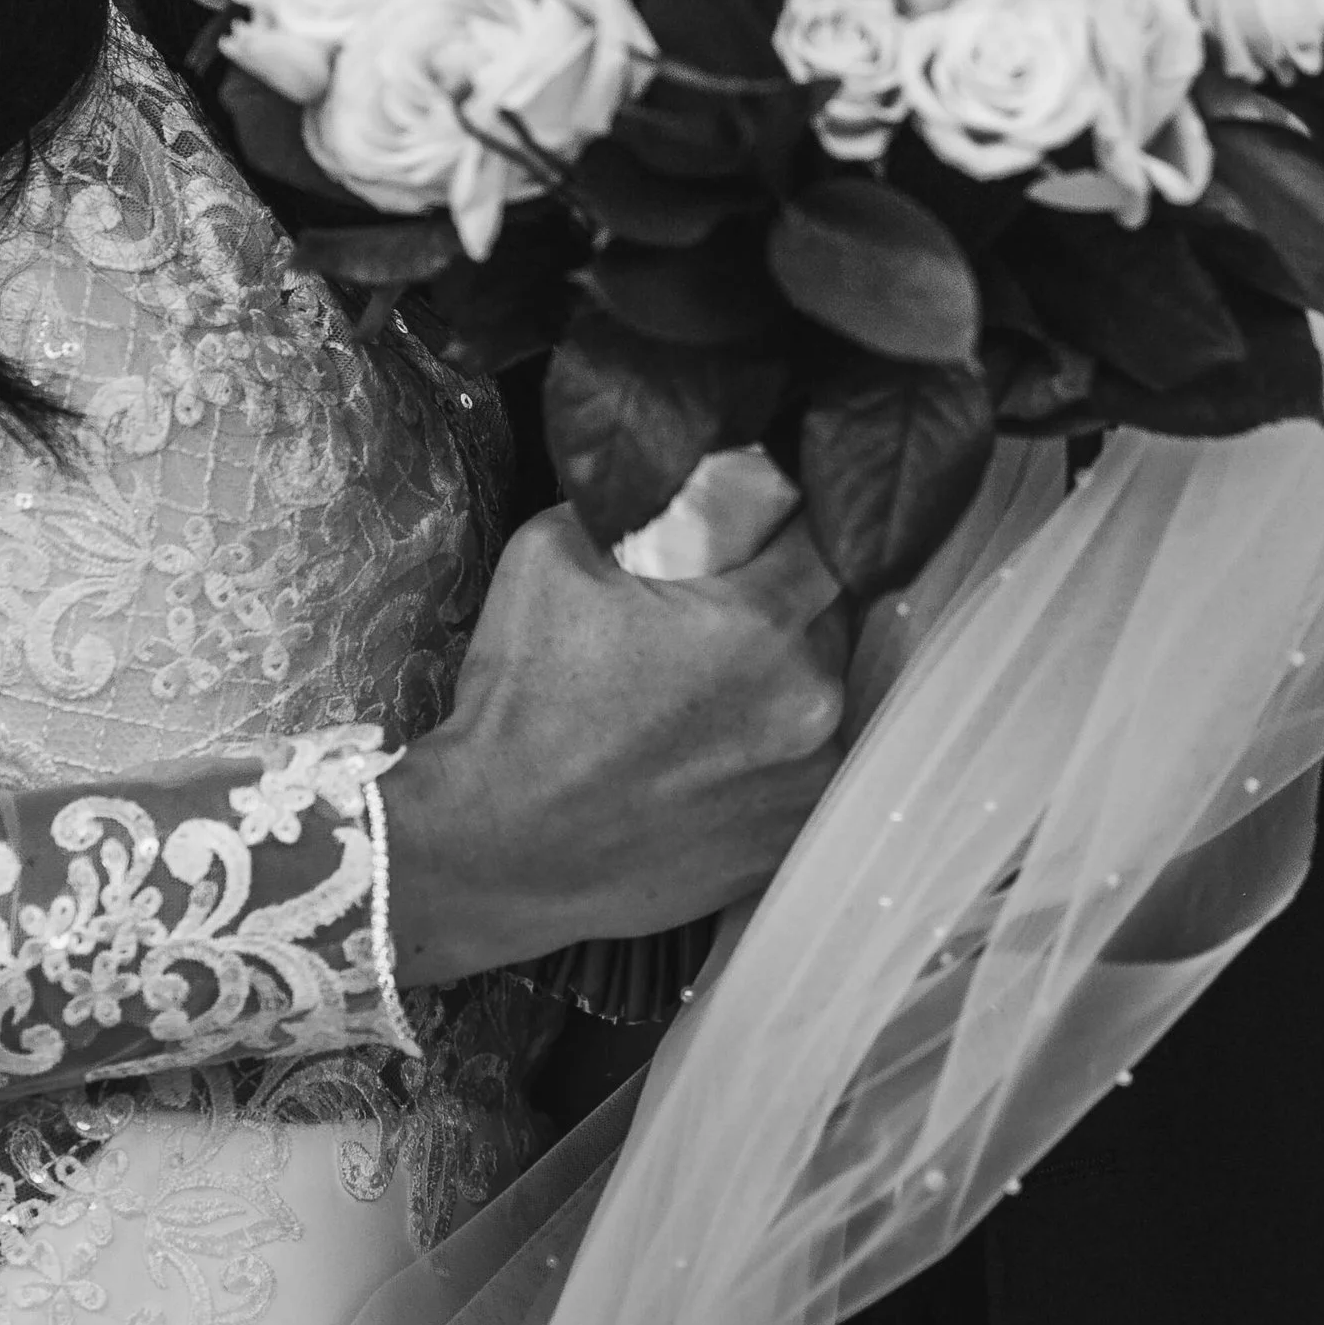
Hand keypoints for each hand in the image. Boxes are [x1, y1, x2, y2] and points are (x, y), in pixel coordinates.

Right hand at [382, 504, 848, 987]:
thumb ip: (637, 503)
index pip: (828, 533)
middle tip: (713, 609)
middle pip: (827, 615)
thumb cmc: (522, 697)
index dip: (795, 518)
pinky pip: (803, 764)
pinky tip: (702, 750)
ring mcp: (810, 780)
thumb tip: (678, 478)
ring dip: (779, 676)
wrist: (495, 846)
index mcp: (762, 621)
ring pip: (819, 692)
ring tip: (700, 689)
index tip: (759, 523)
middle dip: (782, 600)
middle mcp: (811, 700)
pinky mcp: (792, 837)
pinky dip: (767, 747)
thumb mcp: (553, 550)